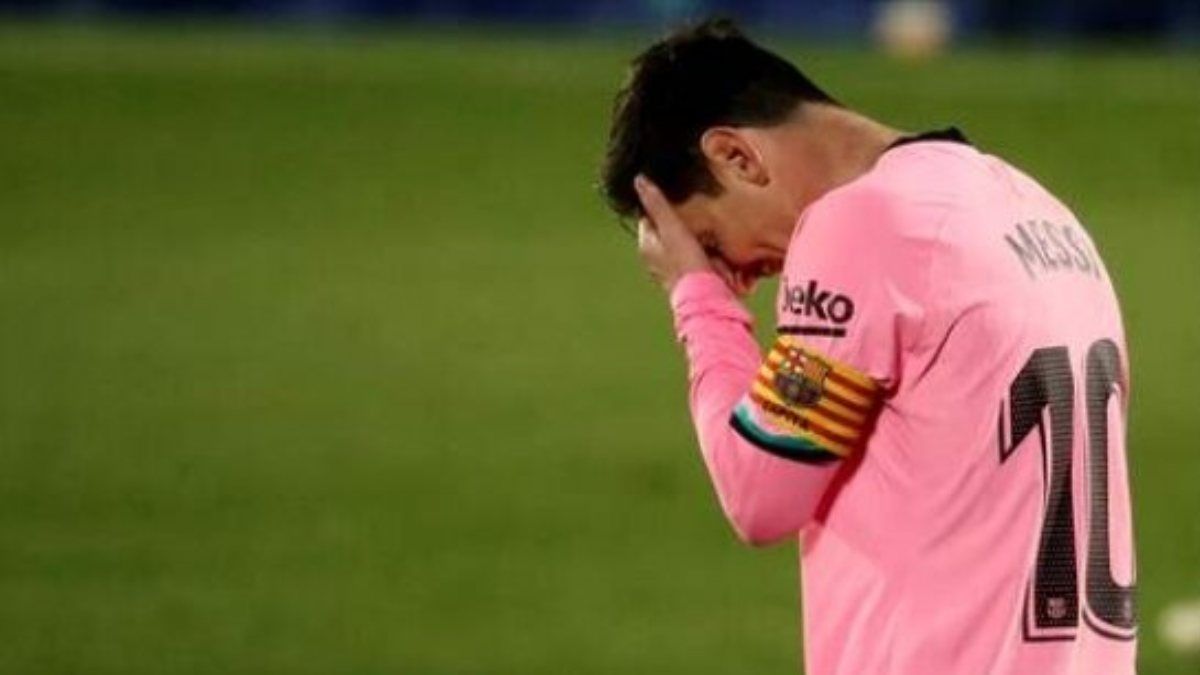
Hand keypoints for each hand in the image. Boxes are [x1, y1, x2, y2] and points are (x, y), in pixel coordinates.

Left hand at [634, 175, 710, 291]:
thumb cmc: (686, 262)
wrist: (705, 298)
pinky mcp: (686, 278)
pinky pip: (692, 258)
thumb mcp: (672, 227)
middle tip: (695, 211)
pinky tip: (713, 249)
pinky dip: (700, 252)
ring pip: (680, 244)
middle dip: (679, 221)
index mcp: (646, 244)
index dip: (662, 204)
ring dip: (692, 236)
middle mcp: (654, 259)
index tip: (677, 196)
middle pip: (665, 230)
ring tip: (707, 229)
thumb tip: (638, 179)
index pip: (648, 216)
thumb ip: (657, 204)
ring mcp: (669, 269)